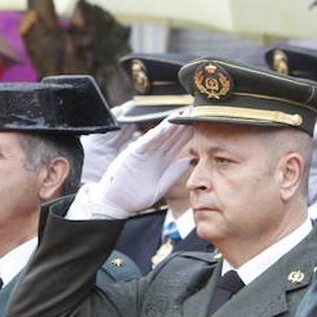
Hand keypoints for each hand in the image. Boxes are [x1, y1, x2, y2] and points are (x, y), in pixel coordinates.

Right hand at [69, 114, 192, 218]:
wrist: (116, 204)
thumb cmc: (136, 197)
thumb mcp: (162, 185)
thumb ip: (175, 172)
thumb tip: (191, 161)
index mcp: (161, 161)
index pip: (177, 143)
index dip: (188, 133)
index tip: (200, 124)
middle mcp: (153, 154)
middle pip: (171, 136)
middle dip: (182, 124)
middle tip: (195, 112)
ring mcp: (143, 152)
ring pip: (160, 135)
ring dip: (171, 125)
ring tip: (183, 114)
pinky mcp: (133, 154)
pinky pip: (146, 141)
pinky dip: (156, 133)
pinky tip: (166, 126)